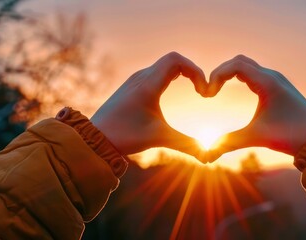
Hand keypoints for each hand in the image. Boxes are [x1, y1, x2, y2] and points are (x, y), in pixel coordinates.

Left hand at [91, 52, 207, 159]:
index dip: (195, 71)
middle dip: (193, 72)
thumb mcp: (159, 138)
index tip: (202, 92)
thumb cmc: (125, 136)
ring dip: (183, 73)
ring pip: (165, 64)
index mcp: (148, 84)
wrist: (96, 137)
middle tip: (201, 91)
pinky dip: (172, 75)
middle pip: (174, 60)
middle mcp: (142, 76)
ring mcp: (136, 79)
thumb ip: (186, 144)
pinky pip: (157, 71)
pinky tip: (176, 90)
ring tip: (194, 89)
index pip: (176, 60)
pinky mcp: (133, 84)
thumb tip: (209, 157)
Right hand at [205, 55, 305, 161]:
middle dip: (220, 73)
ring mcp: (277, 80)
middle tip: (209, 91)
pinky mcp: (279, 87)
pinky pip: (255, 73)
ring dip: (229, 74)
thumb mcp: (256, 137)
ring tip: (216, 90)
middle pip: (239, 61)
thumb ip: (229, 142)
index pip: (235, 66)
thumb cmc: (290, 136)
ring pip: (247, 66)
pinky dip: (239, 77)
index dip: (216, 76)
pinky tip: (233, 90)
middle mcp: (272, 76)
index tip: (208, 94)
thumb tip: (206, 156)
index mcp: (267, 82)